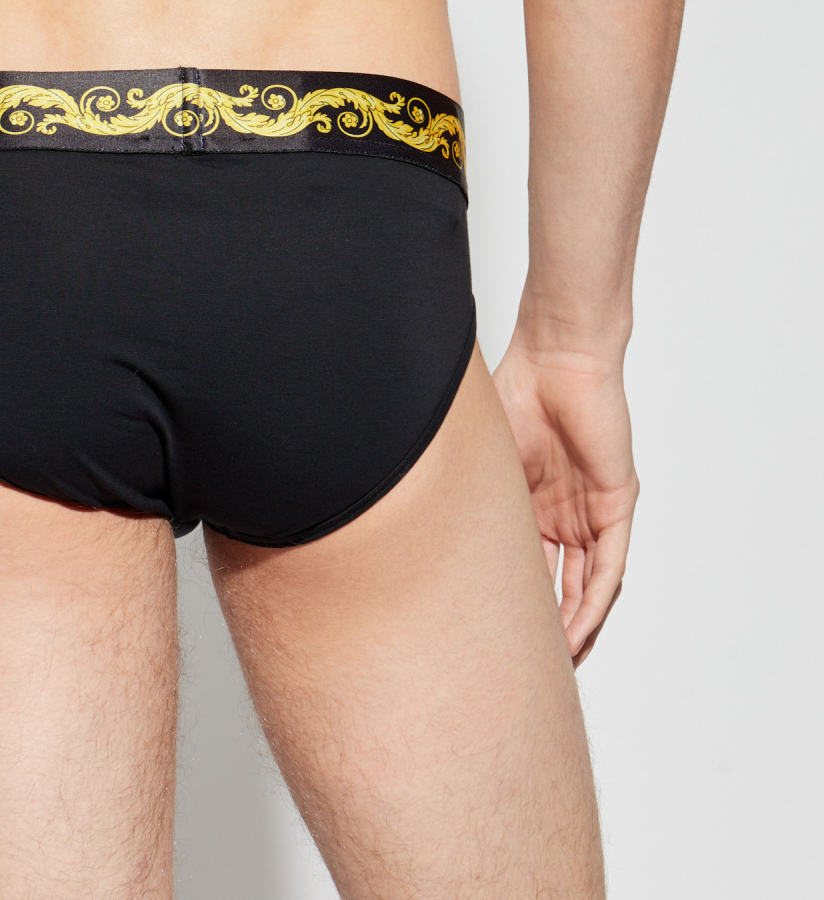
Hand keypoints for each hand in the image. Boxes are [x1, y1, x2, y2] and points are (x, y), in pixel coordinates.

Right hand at [492, 338, 638, 666]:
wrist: (558, 358)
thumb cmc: (517, 391)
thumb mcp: (483, 459)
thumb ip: (466, 495)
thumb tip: (409, 524)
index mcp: (531, 504)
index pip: (528, 568)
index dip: (517, 605)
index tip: (494, 640)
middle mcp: (564, 513)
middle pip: (560, 586)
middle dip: (549, 627)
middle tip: (531, 667)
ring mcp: (591, 511)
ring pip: (588, 585)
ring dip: (577, 625)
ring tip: (560, 662)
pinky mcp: (615, 505)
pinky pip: (610, 566)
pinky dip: (596, 601)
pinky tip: (581, 631)